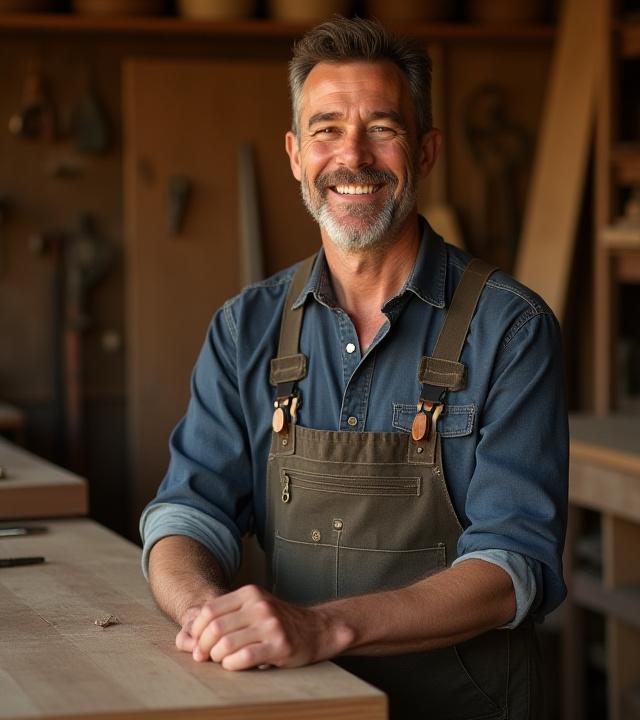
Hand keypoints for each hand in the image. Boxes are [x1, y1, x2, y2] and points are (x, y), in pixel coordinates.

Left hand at [176, 584, 353, 670]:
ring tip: (222, 660)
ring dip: (218, 657)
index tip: (196, 643)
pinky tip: (235, 664)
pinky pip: (244, 657)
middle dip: (203, 646)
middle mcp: (260, 605)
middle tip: (203, 657)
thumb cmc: (276, 622)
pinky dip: (232, 665)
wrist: (315, 629)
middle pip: (215, 628)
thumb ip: (224, 618)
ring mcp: (270, 624)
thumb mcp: (253, 610)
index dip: (196, 630)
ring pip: (226, 644)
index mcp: (250, 593)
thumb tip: (185, 639)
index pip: (210, 610)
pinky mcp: (279, 645)